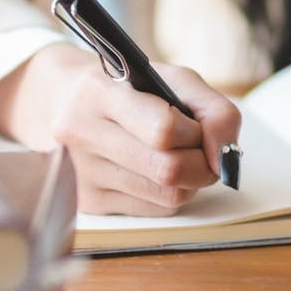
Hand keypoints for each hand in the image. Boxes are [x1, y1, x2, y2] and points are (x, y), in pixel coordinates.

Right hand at [0, 44, 241, 215]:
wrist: (62, 101)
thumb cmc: (129, 88)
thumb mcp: (172, 79)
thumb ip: (213, 110)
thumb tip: (227, 157)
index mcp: (99, 92)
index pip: (163, 129)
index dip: (197, 134)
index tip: (201, 130)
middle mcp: (80, 133)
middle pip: (168, 171)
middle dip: (203, 165)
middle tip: (203, 152)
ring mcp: (80, 173)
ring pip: (167, 196)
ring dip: (190, 181)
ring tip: (179, 157)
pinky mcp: (86, 202)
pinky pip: (154, 210)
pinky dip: (169, 194)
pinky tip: (155, 172)